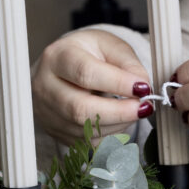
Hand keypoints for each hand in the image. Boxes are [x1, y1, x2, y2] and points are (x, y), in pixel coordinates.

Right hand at [31, 29, 153, 145]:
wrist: (62, 67)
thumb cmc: (87, 53)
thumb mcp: (109, 46)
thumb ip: (128, 63)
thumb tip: (142, 86)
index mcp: (57, 57)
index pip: (86, 73)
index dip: (118, 84)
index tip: (143, 88)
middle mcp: (44, 86)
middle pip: (79, 109)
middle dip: (119, 112)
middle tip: (144, 107)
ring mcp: (46, 113)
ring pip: (84, 130)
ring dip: (118, 125)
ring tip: (134, 111)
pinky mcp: (55, 132)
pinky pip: (86, 142)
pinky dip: (109, 135)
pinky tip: (119, 121)